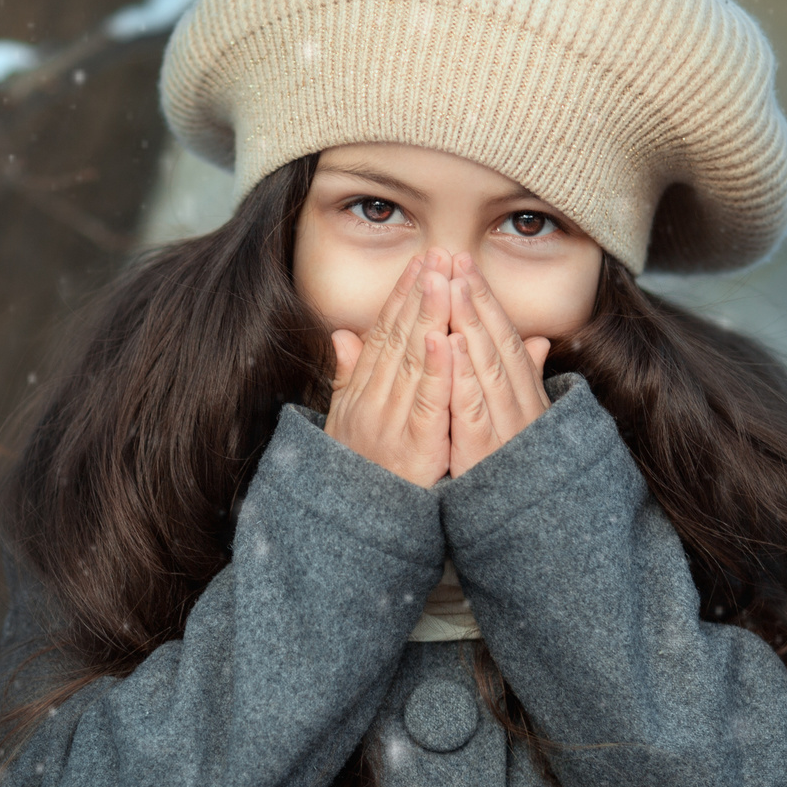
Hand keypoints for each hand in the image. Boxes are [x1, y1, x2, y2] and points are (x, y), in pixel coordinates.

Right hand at [327, 252, 454, 486]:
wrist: (354, 531)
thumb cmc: (357, 478)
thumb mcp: (344, 424)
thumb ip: (348, 378)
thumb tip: (342, 335)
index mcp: (361, 393)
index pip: (383, 334)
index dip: (402, 297)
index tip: (421, 263)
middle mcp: (372, 401)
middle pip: (399, 338)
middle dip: (420, 293)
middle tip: (439, 255)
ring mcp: (392, 422)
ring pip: (413, 360)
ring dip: (428, 317)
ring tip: (442, 279)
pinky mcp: (415, 445)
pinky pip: (427, 402)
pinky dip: (436, 369)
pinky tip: (443, 338)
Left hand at [444, 254, 552, 477]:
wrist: (526, 528)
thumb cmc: (514, 476)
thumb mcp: (518, 423)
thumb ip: (523, 380)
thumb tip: (536, 341)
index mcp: (524, 399)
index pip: (503, 339)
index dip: (484, 301)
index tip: (464, 266)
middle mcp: (519, 408)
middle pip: (496, 344)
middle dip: (475, 300)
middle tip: (455, 260)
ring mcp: (505, 430)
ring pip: (487, 368)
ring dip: (470, 324)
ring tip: (451, 287)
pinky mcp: (485, 454)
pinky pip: (473, 408)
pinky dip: (463, 374)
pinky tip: (451, 344)